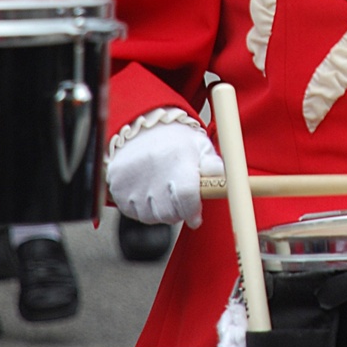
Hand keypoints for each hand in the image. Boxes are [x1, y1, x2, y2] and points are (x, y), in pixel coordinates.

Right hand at [106, 117, 222, 228]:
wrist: (142, 128)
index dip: (193, 212)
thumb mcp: (200, 147)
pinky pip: (134, 212)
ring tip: (164, 192)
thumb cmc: (176, 141)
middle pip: (169, 212)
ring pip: (151, 216)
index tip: (196, 218)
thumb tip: (227, 182)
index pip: (186, 195)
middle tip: (180, 198)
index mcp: (178, 160)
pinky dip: (143, 208)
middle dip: (179, 212)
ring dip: (161, 211)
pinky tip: (148, 192)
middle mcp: (154, 171)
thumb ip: (214, 166)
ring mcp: (133, 180)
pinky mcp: (118, 187)